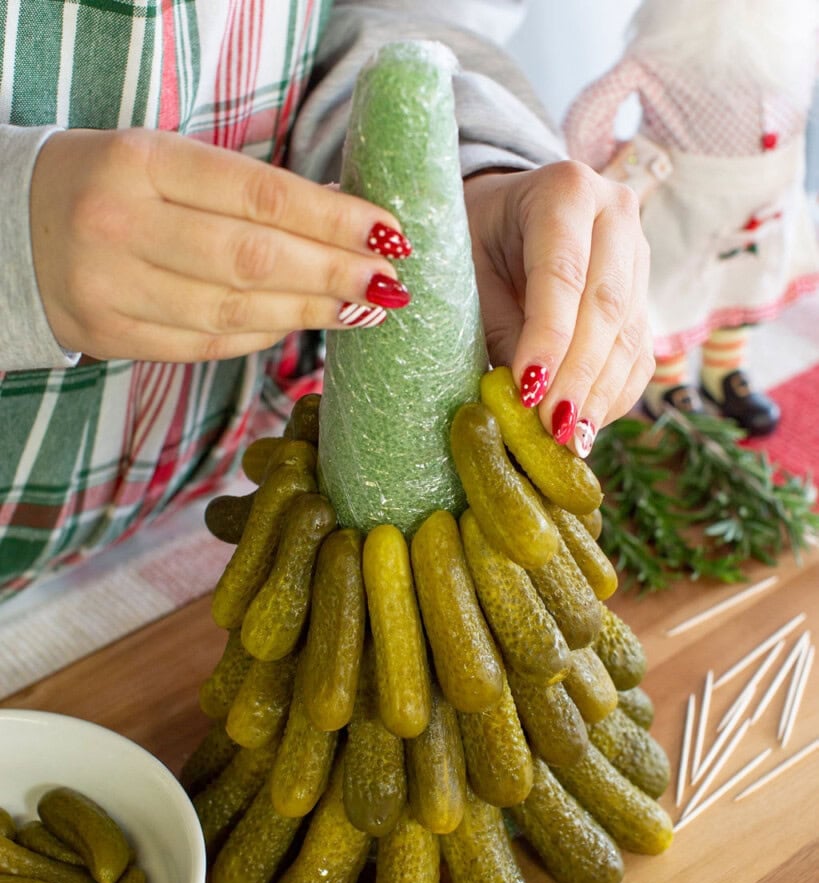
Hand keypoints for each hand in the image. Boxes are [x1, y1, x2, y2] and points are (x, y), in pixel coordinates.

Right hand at [29, 128, 412, 362]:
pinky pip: (206, 344)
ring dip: (309, 313)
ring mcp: (110, 286)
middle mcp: (121, 224)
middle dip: (333, 274)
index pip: (260, 194)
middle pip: (254, 260)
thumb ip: (248, 192)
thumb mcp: (171, 162)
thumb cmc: (117, 187)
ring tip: (361, 310)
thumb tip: (347, 220)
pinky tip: (300, 326)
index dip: (333, 219)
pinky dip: (262, 337)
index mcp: (142, 162)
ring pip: (234, 311)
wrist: (17, 226)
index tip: (388, 233)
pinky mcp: (111, 334)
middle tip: (388, 284)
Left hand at [463, 162, 653, 457]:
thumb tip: (523, 396)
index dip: (549, 336)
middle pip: (606, 306)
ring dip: (597, 395)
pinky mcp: (643, 296)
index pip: (563, 272)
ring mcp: (639, 256)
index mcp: (566, 190)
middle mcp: (616, 215)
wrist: (504, 213)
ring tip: (567, 441)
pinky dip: (612, 396)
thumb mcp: (468, 269)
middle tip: (550, 429)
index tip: (529, 391)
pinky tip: (585, 427)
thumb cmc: (474, 238)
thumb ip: (496, 323)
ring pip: (629, 335)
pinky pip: (638, 355)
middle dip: (577, 375)